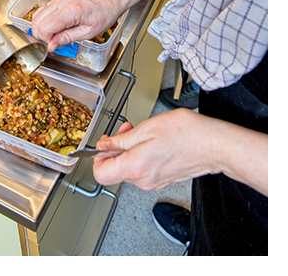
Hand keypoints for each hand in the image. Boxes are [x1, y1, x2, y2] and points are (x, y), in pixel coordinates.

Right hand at [31, 0, 122, 52]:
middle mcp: (62, 2)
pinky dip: (45, 20)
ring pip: (37, 14)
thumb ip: (67, 38)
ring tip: (55, 34)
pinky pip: (44, 9)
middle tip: (53, 41)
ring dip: (41, 27)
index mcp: (70, 11)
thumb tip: (51, 45)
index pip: (44, 27)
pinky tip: (56, 26)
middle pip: (37, 20)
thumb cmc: (105, 13)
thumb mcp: (89, 32)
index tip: (55, 44)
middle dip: (41, 34)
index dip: (46, 39)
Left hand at [93, 109, 218, 190]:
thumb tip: (104, 145)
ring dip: (129, 149)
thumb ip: (121, 140)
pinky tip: (151, 141)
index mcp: (135, 167)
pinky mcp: (162, 180)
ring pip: (129, 168)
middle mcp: (142, 180)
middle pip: (115, 169)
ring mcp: (153, 182)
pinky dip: (141, 155)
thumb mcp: (147, 128)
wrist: (213, 145)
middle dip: (116, 147)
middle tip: (125, 130)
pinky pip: (142, 169)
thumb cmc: (186, 134)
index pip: (101, 173)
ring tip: (142, 132)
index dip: (97, 157)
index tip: (102, 144)